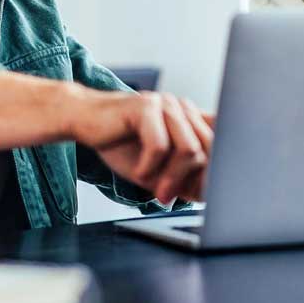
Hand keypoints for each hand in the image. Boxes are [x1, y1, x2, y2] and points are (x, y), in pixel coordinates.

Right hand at [68, 89, 212, 202]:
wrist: (83, 121)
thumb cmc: (120, 143)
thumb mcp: (157, 168)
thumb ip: (182, 178)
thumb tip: (208, 195)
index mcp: (189, 119)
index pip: (220, 143)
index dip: (216, 171)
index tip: (201, 194)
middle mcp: (183, 108)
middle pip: (209, 149)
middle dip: (194, 181)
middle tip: (171, 197)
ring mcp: (166, 104)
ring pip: (189, 149)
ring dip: (173, 177)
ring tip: (157, 190)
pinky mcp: (146, 106)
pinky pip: (160, 145)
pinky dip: (150, 167)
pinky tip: (138, 172)